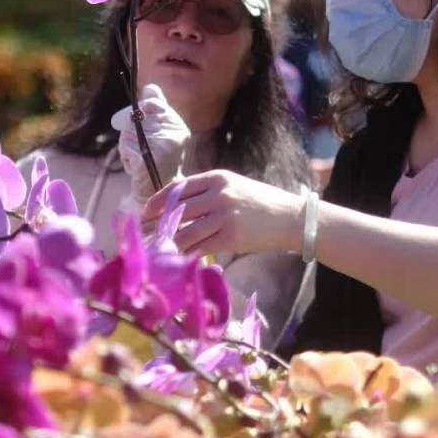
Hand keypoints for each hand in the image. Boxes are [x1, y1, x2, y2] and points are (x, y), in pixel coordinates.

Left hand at [111, 84, 189, 201]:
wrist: (162, 199)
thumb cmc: (157, 166)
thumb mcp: (160, 135)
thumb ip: (156, 111)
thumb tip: (150, 87)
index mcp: (178, 127)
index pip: (152, 103)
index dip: (141, 113)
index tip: (143, 128)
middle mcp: (174, 134)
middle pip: (136, 117)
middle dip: (131, 133)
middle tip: (143, 151)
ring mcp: (163, 146)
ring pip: (128, 133)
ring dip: (128, 147)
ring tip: (141, 161)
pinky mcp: (148, 159)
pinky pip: (126, 149)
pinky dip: (127, 159)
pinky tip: (138, 170)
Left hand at [143, 169, 302, 256]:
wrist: (291, 218)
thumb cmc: (261, 203)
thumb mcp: (233, 186)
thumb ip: (207, 192)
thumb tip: (175, 206)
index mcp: (216, 178)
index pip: (178, 188)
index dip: (158, 201)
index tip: (146, 211)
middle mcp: (218, 194)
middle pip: (177, 211)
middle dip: (159, 225)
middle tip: (149, 235)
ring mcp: (223, 216)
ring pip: (185, 232)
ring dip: (170, 244)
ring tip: (161, 250)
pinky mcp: (230, 237)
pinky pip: (200, 248)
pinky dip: (188, 255)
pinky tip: (180, 259)